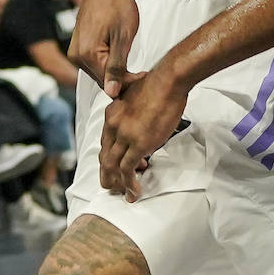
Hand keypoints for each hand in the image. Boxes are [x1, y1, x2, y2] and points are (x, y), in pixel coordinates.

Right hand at [68, 0, 139, 94]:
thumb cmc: (119, 6)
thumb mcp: (123, 38)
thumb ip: (116, 68)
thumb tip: (112, 93)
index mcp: (86, 55)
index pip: (109, 83)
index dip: (129, 82)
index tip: (145, 74)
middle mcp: (76, 56)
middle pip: (102, 79)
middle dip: (121, 77)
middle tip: (141, 70)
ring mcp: (75, 50)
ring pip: (98, 71)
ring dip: (114, 70)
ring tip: (132, 62)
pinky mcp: (78, 45)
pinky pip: (94, 62)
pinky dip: (107, 61)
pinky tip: (120, 53)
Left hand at [99, 65, 188, 199]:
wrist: (168, 80)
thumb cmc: (158, 84)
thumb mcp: (134, 94)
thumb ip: (131, 107)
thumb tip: (140, 116)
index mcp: (112, 113)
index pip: (105, 142)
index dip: (111, 157)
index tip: (121, 167)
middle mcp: (113, 125)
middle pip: (104, 156)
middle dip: (108, 175)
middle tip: (114, 187)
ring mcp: (124, 135)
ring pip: (112, 166)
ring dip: (117, 183)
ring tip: (124, 194)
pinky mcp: (138, 143)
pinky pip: (128, 170)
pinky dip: (129, 184)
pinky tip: (134, 192)